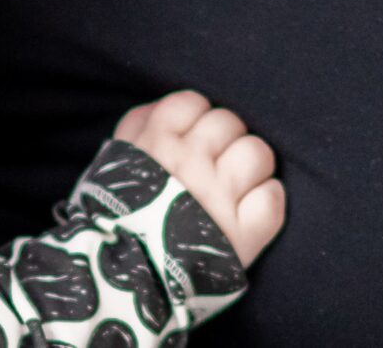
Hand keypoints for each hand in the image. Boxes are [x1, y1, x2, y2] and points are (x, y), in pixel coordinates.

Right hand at [115, 90, 287, 264]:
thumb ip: (134, 130)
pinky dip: (267, 201)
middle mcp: (189, 162)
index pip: (191, 102)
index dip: (197, 117)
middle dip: (225, 139)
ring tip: (238, 184)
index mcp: (155, 142)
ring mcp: (218, 197)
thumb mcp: (110, 164)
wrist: (118, 280)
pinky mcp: (242, 234)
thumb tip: (160, 110)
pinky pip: (272, 198)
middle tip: (216, 163)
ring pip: (257, 153)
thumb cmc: (112, 218)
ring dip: (252, 166)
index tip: (193, 136)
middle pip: (228, 122)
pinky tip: (253, 208)